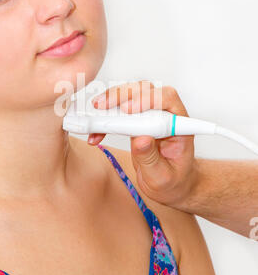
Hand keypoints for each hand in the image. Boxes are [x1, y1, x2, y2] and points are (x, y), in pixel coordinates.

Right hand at [88, 81, 197, 206]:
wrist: (170, 184)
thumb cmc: (172, 180)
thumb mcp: (162, 177)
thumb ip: (151, 159)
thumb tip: (140, 139)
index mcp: (179, 125)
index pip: (168, 99)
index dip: (148, 98)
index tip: (128, 110)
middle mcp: (165, 115)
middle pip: (146, 90)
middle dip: (122, 95)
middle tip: (102, 106)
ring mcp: (150, 115)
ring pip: (131, 94)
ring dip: (111, 101)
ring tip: (95, 112)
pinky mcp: (136, 120)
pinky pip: (119, 110)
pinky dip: (104, 118)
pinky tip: (95, 132)